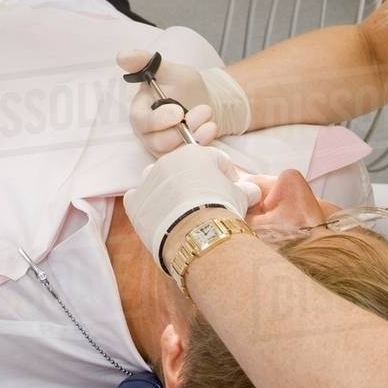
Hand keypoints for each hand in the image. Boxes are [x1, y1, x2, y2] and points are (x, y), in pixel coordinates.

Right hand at [118, 49, 250, 155]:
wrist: (206, 101)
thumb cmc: (183, 86)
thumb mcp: (168, 70)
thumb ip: (145, 62)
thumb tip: (121, 56)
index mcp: (141, 111)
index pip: (141, 122)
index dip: (157, 120)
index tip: (178, 111)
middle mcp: (148, 133)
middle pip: (156, 142)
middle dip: (180, 130)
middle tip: (203, 111)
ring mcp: (164, 147)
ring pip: (173, 152)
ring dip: (193, 136)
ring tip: (209, 118)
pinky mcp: (179, 156)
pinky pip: (188, 158)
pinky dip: (201, 145)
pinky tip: (210, 129)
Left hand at [124, 144, 261, 271]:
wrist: (197, 233)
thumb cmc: (222, 209)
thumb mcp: (242, 197)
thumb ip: (247, 189)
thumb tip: (252, 190)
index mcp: (195, 153)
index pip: (215, 160)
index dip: (227, 176)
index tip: (233, 192)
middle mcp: (168, 160)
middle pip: (185, 169)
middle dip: (196, 184)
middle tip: (207, 205)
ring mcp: (149, 179)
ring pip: (159, 180)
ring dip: (168, 191)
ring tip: (182, 213)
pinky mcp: (135, 201)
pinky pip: (139, 199)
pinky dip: (148, 207)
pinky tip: (160, 219)